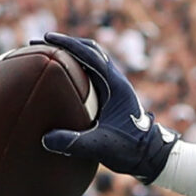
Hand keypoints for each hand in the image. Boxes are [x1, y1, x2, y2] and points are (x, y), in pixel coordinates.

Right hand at [35, 34, 179, 181]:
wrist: (153, 157)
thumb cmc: (131, 151)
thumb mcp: (101, 147)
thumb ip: (74, 143)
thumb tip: (45, 139)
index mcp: (116, 85)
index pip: (90, 55)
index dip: (67, 44)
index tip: (47, 38)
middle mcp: (117, 81)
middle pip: (91, 51)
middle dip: (66, 44)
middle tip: (42, 44)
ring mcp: (116, 88)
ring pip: (93, 61)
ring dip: (72, 55)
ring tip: (48, 56)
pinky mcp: (114, 97)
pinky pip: (93, 75)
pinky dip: (77, 70)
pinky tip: (62, 79)